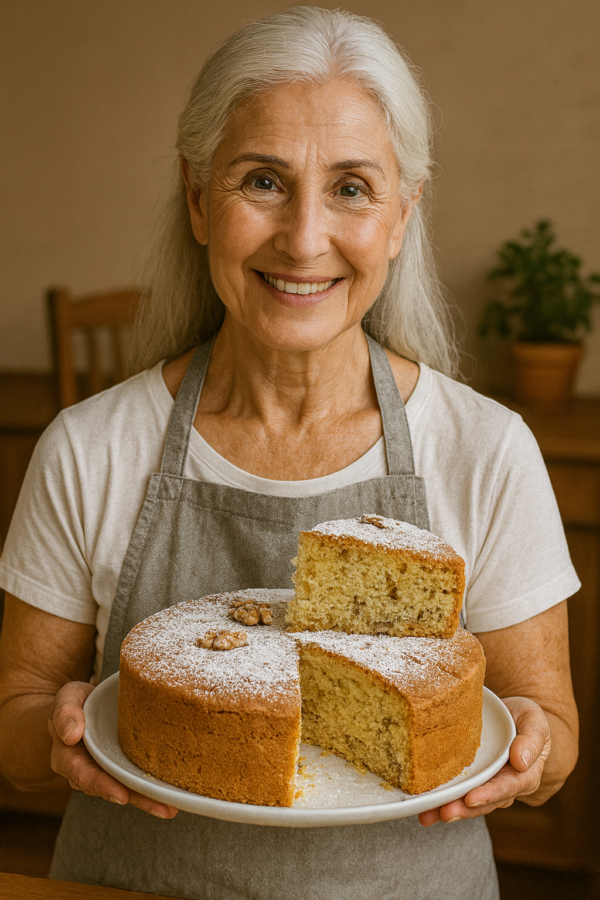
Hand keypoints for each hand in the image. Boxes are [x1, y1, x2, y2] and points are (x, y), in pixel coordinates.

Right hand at [48, 681, 177, 818]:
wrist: (83, 704)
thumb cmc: (73, 702)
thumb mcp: (66, 699)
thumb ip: (65, 713)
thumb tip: (71, 735)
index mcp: (68, 759)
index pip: (84, 775)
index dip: (102, 786)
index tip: (121, 796)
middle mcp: (88, 771)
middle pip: (112, 788)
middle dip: (137, 799)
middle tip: (162, 808)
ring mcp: (106, 770)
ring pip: (127, 788)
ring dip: (149, 799)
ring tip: (172, 807)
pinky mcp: (122, 766)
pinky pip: (135, 778)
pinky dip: (151, 787)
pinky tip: (172, 793)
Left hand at [418, 696, 550, 826]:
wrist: (513, 717)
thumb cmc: (526, 719)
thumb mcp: (534, 722)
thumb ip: (532, 740)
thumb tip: (521, 761)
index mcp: (524, 775)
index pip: (508, 787)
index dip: (490, 794)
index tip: (471, 798)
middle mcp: (504, 786)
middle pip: (484, 802)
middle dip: (464, 809)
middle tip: (444, 813)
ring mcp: (486, 785)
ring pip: (468, 802)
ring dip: (448, 809)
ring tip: (428, 815)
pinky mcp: (470, 780)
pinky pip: (457, 792)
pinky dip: (441, 800)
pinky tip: (423, 806)